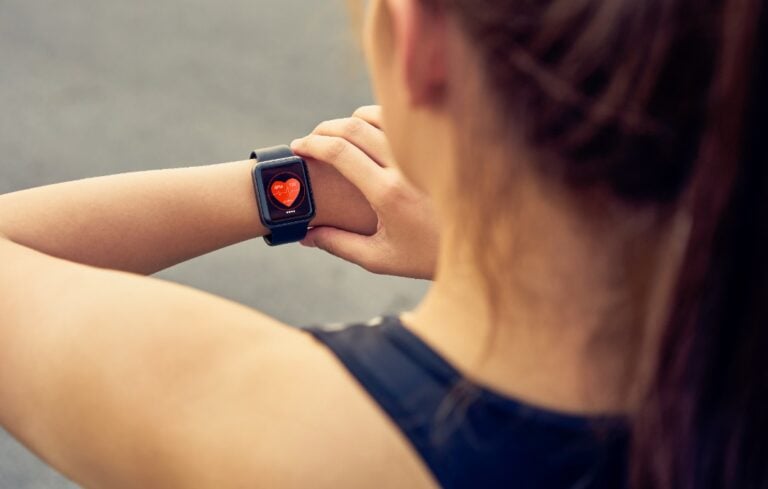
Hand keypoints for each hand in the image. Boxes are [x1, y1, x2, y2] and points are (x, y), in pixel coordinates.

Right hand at [291, 106, 438, 279]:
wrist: (478, 246)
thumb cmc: (427, 257)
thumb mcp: (379, 258)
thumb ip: (338, 245)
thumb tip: (305, 236)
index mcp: (387, 193)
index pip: (340, 152)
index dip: (312, 145)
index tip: (297, 148)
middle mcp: (405, 167)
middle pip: (354, 127)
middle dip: (324, 129)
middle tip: (310, 139)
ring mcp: (423, 154)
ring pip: (378, 117)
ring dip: (351, 120)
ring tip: (337, 136)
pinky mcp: (435, 149)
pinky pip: (401, 123)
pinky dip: (379, 120)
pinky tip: (370, 134)